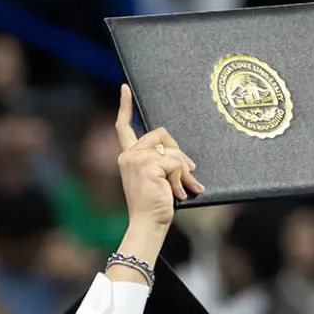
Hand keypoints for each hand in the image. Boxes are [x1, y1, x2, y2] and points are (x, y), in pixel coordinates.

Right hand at [113, 84, 201, 231]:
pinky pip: (175, 163)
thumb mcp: (157, 179)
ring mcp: (137, 159)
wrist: (148, 225)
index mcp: (128, 156)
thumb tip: (183, 158)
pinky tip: (177, 194)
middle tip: (189, 173)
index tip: (126, 89)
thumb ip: (162, 162)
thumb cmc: (154, 206)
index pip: (124, 127)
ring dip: (183, 170)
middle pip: (162, 134)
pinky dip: (181, 179)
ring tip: (184, 188)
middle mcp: (129, 155)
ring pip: (172, 150)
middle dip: (180, 153)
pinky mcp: (148, 165)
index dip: (125, 106)